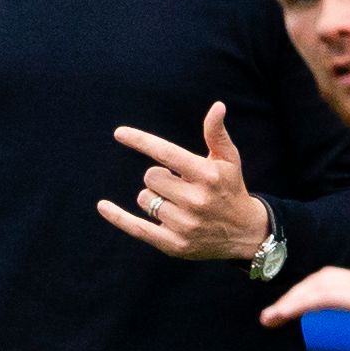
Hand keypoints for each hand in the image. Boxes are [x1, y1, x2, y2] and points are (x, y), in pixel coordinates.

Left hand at [95, 103, 271, 259]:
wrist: (246, 234)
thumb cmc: (231, 189)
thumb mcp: (229, 160)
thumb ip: (216, 134)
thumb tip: (217, 106)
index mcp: (207, 176)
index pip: (166, 153)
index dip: (141, 141)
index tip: (120, 133)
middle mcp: (195, 200)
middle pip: (151, 177)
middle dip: (160, 178)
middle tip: (180, 185)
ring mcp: (184, 224)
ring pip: (145, 199)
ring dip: (154, 198)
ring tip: (178, 205)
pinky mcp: (174, 244)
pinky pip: (137, 227)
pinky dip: (118, 217)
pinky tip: (103, 206)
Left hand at [260, 265, 349, 350]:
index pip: (334, 282)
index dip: (307, 293)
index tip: (287, 311)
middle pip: (322, 277)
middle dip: (293, 293)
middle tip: (271, 314)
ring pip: (320, 284)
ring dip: (291, 299)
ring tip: (271, 317)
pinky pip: (327, 296)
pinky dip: (302, 303)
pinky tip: (286, 314)